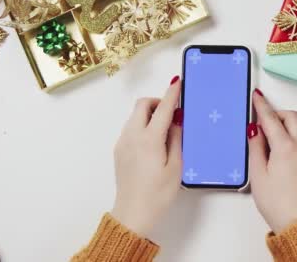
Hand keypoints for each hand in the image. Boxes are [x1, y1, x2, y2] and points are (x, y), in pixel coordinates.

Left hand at [111, 76, 182, 237]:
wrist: (133, 213)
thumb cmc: (158, 194)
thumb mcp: (176, 166)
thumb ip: (176, 138)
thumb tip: (176, 120)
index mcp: (149, 139)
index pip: (162, 108)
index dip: (172, 93)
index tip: (178, 82)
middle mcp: (132, 136)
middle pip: (142, 105)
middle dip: (157, 102)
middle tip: (172, 112)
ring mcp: (122, 142)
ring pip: (135, 116)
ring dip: (150, 114)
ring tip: (165, 130)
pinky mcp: (119, 150)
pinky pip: (131, 128)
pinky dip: (143, 125)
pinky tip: (154, 142)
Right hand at [248, 89, 296, 233]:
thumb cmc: (276, 202)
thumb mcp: (258, 173)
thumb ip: (255, 146)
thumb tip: (254, 129)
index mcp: (286, 147)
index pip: (271, 118)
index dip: (262, 105)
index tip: (256, 95)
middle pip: (290, 117)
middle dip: (276, 112)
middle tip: (259, 117)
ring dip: (282, 123)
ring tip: (265, 135)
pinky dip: (287, 134)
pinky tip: (274, 146)